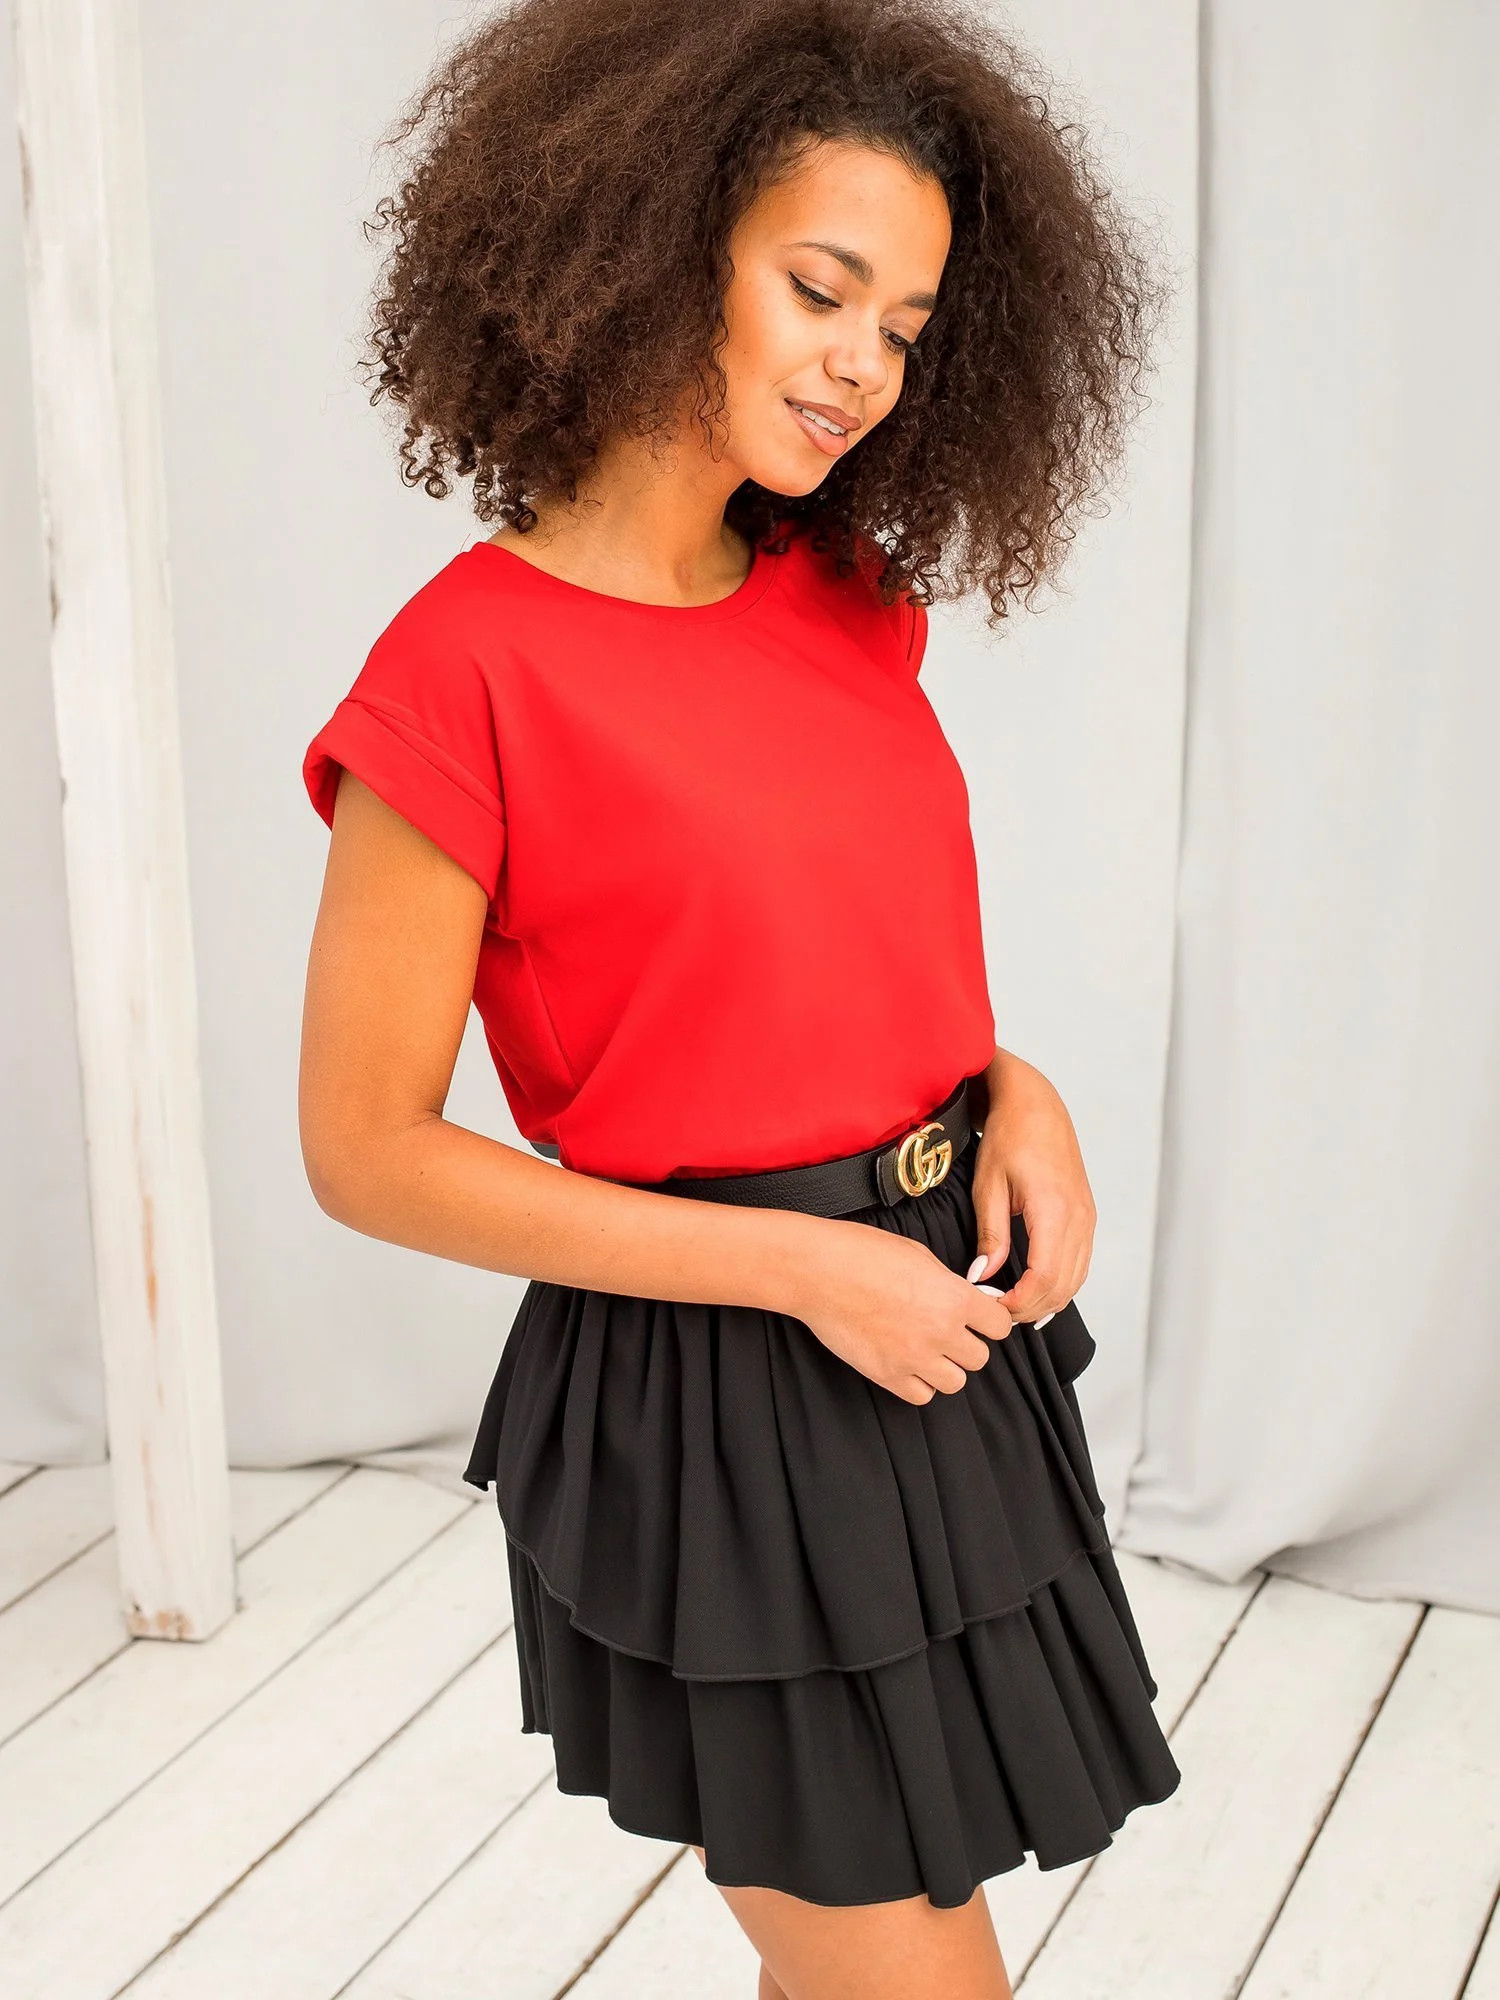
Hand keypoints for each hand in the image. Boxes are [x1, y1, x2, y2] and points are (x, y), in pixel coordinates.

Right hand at [790, 1218, 1014, 1404]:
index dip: (990, 1321)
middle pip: (980, 1358)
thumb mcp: (919, 1255)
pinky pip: (921, 1395)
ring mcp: (913, 1357)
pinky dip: (919, 1383)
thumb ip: (948, 1284)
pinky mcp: (887, 1375)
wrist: (819, 1271)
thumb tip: (963, 1299)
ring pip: (956, 1382)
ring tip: (927, 1350)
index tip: (979, 1318)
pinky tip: (907, 1362)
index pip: (1000, 1326)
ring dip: (945, 1367)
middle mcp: (940, 1331)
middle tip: (948, 1332)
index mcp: (953, 1297)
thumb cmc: (862, 1253)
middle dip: (966, 1344)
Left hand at [967, 1049, 1095, 1325]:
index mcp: (1054, 1210)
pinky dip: (1061, 1285)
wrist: (1036, 1105)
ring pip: (1075, 1280)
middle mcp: (1079, 1218)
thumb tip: (982, 1276)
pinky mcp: (1087, 1217)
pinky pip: (1080, 1264)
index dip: (1018, 1302)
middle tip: (996, 1314)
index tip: (991, 1308)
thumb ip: (990, 1235)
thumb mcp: (988, 1185)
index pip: (1043, 1278)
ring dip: (1047, 1301)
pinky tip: (1037, 1292)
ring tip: (1013, 1307)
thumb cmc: (1009, 1137)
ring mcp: (1087, 1218)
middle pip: (1062, 1286)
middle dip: (1030, 1308)